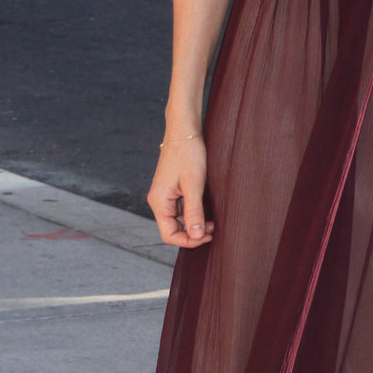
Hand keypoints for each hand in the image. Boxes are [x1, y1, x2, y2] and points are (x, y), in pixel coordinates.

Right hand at [147, 133, 213, 247]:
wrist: (184, 131)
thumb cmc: (188, 153)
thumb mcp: (194, 184)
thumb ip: (194, 211)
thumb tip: (197, 236)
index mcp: (159, 202)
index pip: (169, 235)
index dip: (189, 241)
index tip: (208, 236)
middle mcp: (158, 201)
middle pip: (172, 230)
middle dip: (193, 234)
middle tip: (213, 230)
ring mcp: (164, 196)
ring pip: (177, 221)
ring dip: (194, 225)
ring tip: (212, 222)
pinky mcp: (171, 190)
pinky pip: (180, 210)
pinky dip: (192, 215)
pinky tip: (206, 211)